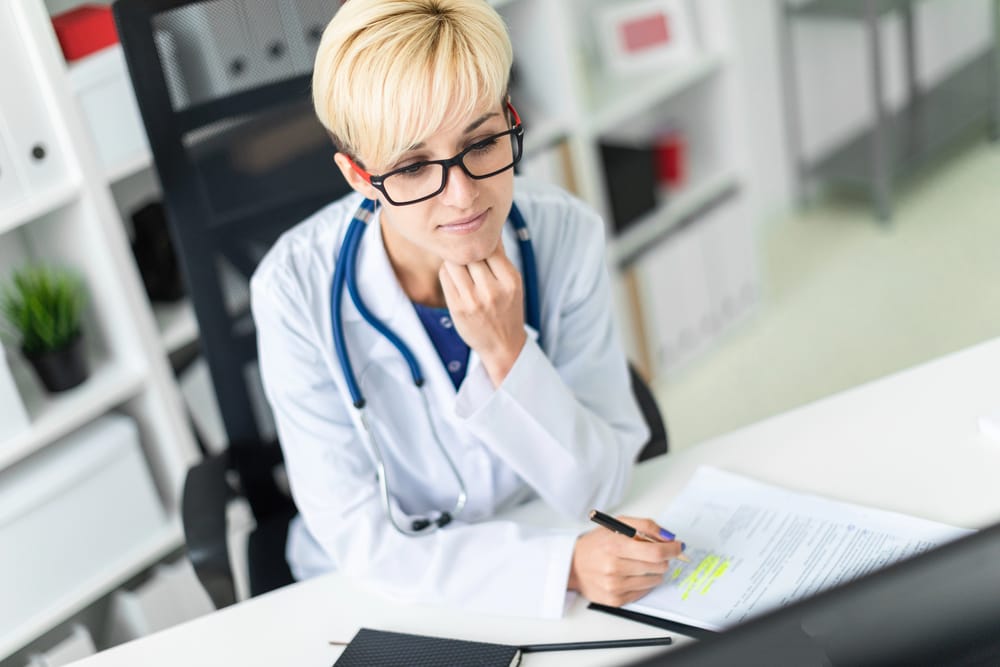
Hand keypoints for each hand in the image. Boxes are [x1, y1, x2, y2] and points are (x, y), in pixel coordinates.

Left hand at [439, 237, 526, 385]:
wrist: (503, 344)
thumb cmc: (507, 310)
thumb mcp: (512, 283)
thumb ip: (500, 258)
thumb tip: (488, 229)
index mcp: (510, 280)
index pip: (489, 246)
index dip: (479, 241)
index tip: (476, 239)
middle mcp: (492, 290)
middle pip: (469, 253)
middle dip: (465, 250)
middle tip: (463, 250)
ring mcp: (473, 300)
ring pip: (454, 262)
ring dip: (454, 259)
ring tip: (460, 264)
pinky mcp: (458, 307)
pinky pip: (445, 277)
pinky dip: (448, 271)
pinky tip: (454, 276)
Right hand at [567, 516, 682, 606]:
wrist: (573, 565)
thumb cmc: (596, 544)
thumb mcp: (618, 524)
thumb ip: (645, 526)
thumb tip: (669, 536)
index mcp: (615, 546)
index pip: (656, 552)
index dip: (673, 549)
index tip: (678, 546)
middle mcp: (614, 568)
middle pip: (658, 566)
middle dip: (661, 558)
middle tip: (652, 553)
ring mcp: (614, 586)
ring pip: (654, 580)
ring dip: (652, 571)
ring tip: (638, 564)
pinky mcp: (615, 600)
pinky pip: (643, 593)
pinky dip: (642, 583)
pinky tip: (630, 575)